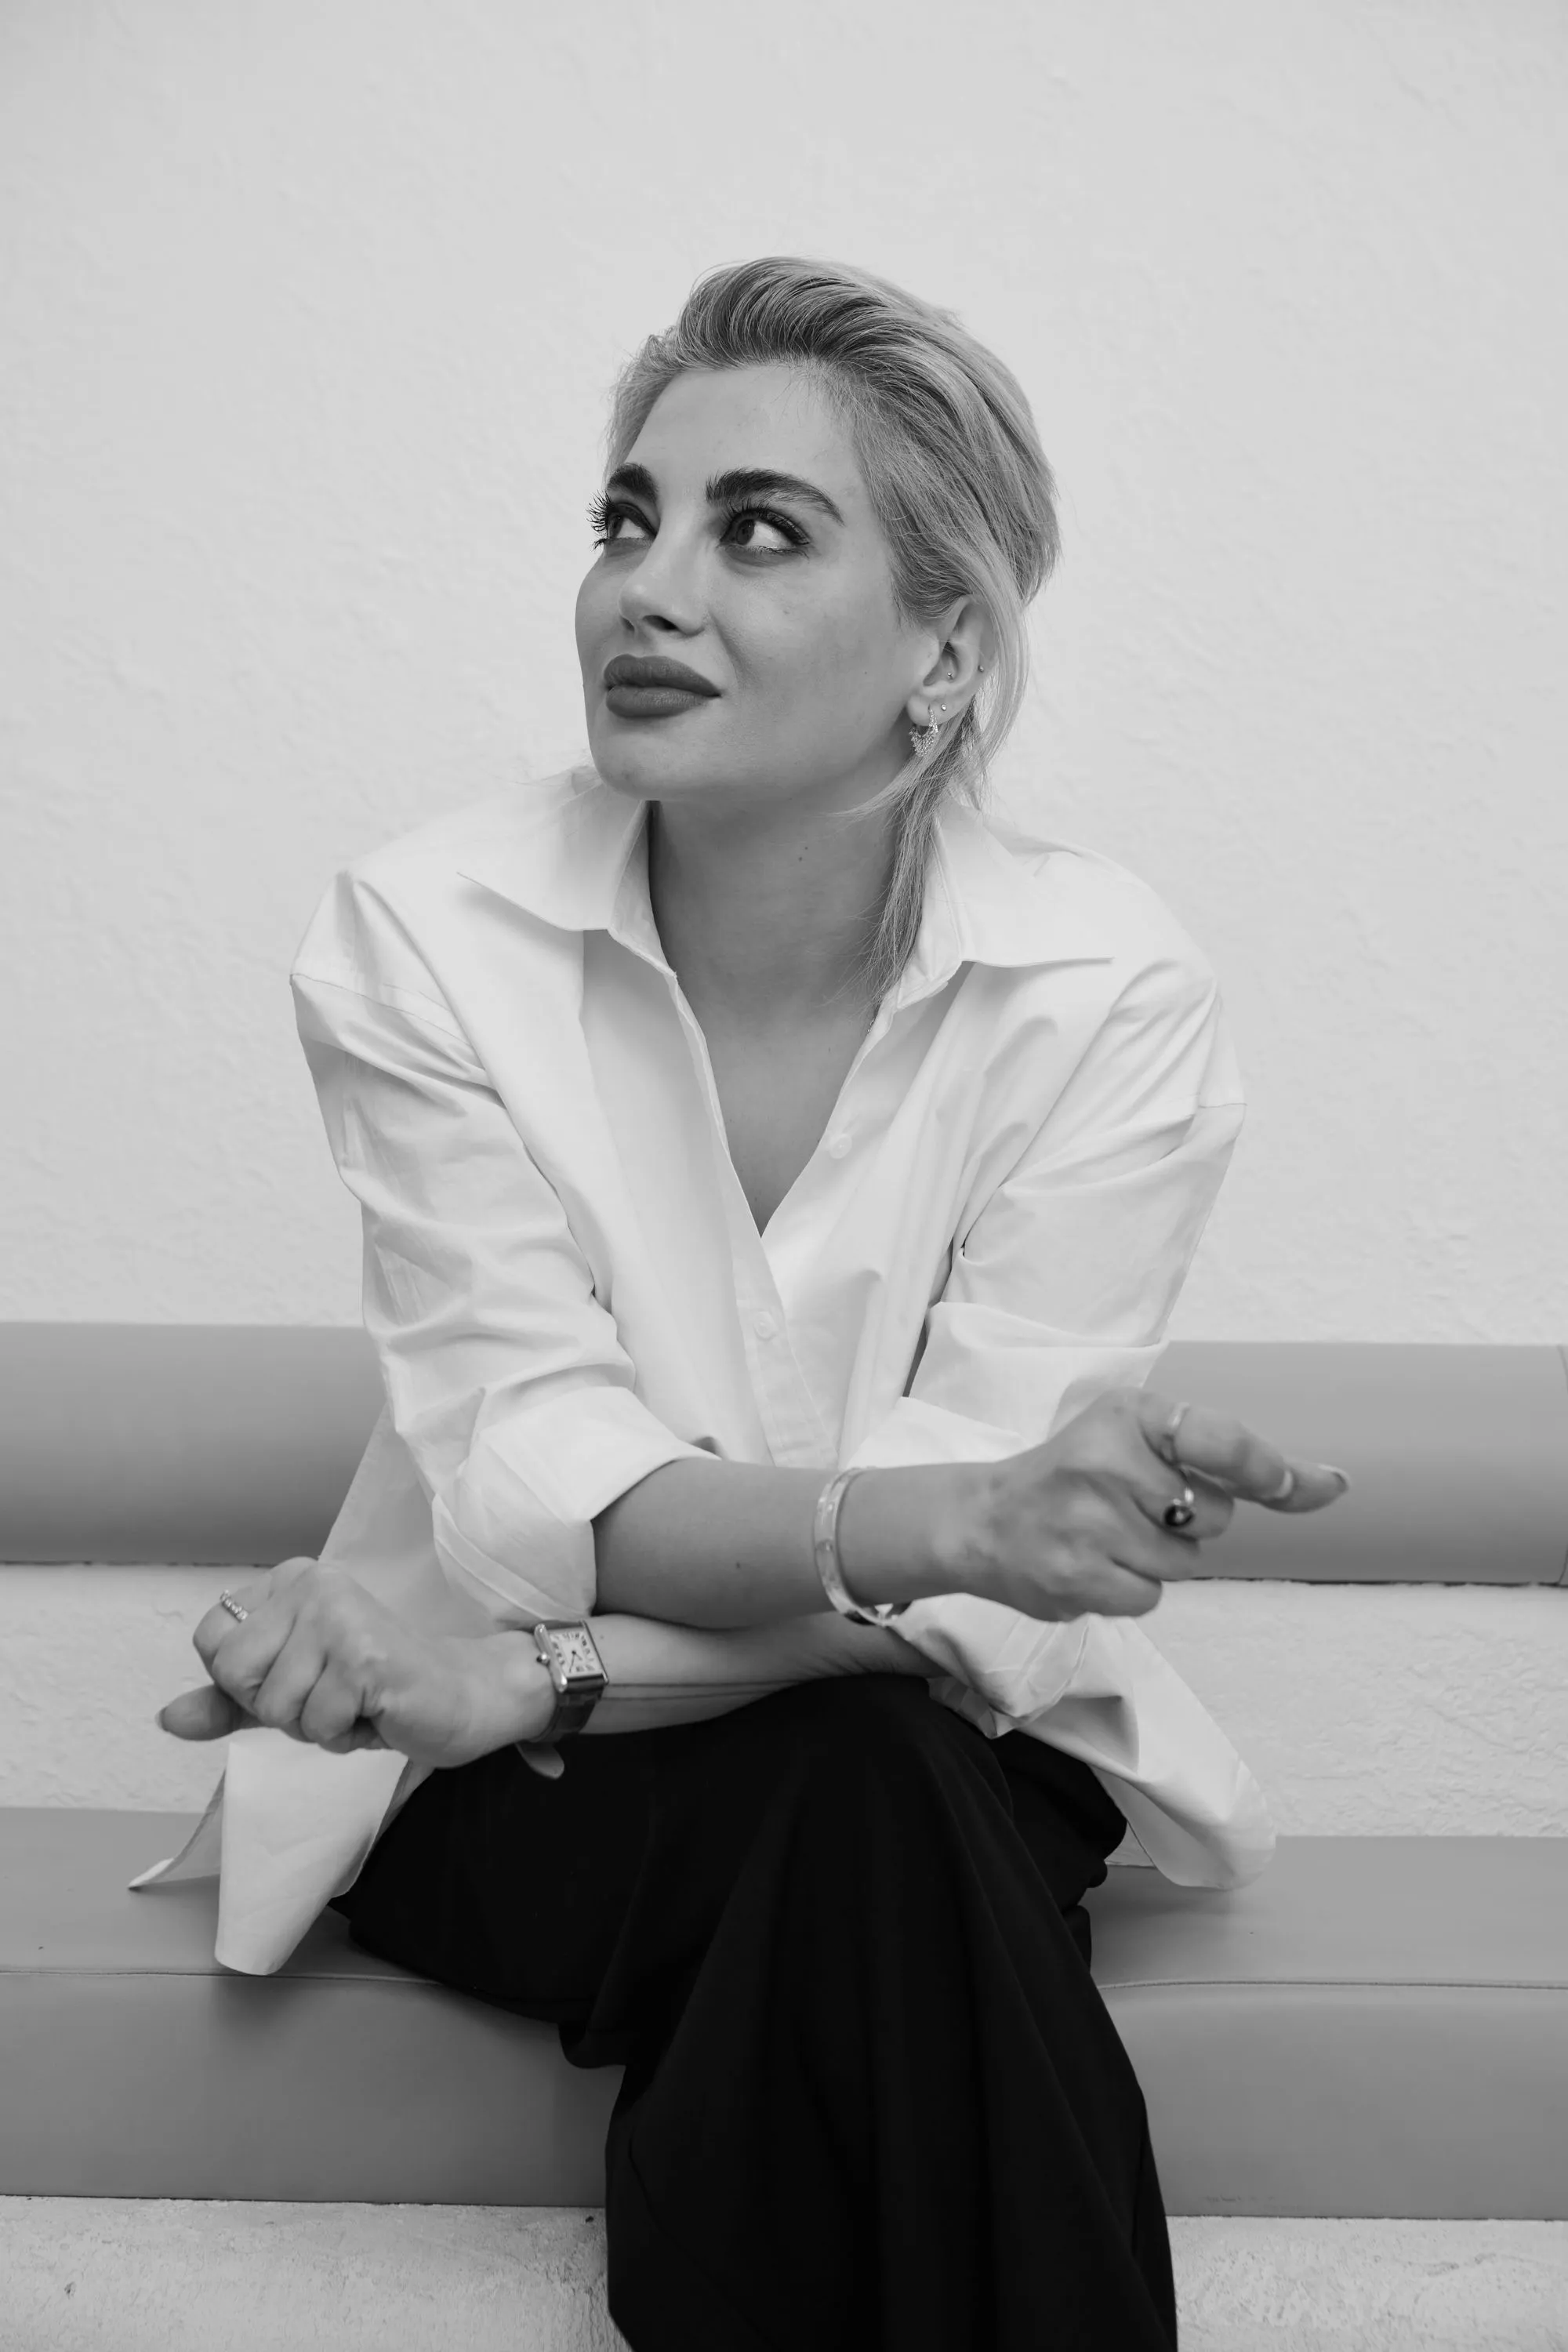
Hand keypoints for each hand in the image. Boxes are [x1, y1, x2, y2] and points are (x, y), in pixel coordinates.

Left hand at [156, 1556, 552, 1768]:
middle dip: (278, 1707)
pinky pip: (315, 1724)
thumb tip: (166, 1717)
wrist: (464, 1697)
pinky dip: (347, 1735)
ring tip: (359, 1703)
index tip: (303, 1675)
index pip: (212, 1640)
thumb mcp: (292, 1693)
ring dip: (317, 1725)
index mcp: (290, 1581)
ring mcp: (339, 1615)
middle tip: (332, 1694)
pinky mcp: (364, 1655)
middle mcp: (313, 1583)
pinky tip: (379, 1710)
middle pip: (233, 1672)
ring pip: (274, 1706)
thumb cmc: (376, 1693)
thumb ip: (229, 1702)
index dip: (247, 1681)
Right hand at [961, 1386, 1348, 1622]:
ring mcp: (1089, 1523)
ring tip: (1104, 1534)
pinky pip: (1149, 1597)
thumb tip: (1333, 1485)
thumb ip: (1231, 1461)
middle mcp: (1107, 1461)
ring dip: (1156, 1557)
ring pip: (1183, 1562)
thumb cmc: (1076, 1475)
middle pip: (1213, 1516)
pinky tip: (1091, 1563)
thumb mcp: (1139, 1437)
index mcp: (1128, 1414)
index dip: (1275, 1471)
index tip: (1324, 1486)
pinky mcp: (1078, 1578)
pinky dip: (1129, 1587)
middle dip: (1187, 1520)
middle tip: (1130, 1505)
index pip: (1223, 1442)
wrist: (982, 1520)